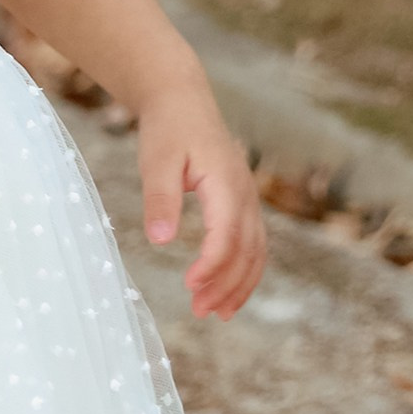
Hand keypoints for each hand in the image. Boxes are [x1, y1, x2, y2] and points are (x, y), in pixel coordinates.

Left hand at [137, 87, 266, 317]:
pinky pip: (253, 244)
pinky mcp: (242, 204)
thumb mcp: (157, 161)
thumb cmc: (168, 129)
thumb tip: (159, 240)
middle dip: (227, 285)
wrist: (183, 99)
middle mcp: (245, 194)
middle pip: (247, 251)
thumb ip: (161, 199)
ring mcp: (248, 199)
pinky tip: (226, 291)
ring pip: (256, 252)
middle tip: (200, 312)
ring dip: (239, 285)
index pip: (227, 234)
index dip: (212, 265)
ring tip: (216, 313)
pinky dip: (244, 271)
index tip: (190, 286)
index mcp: (225, 183)